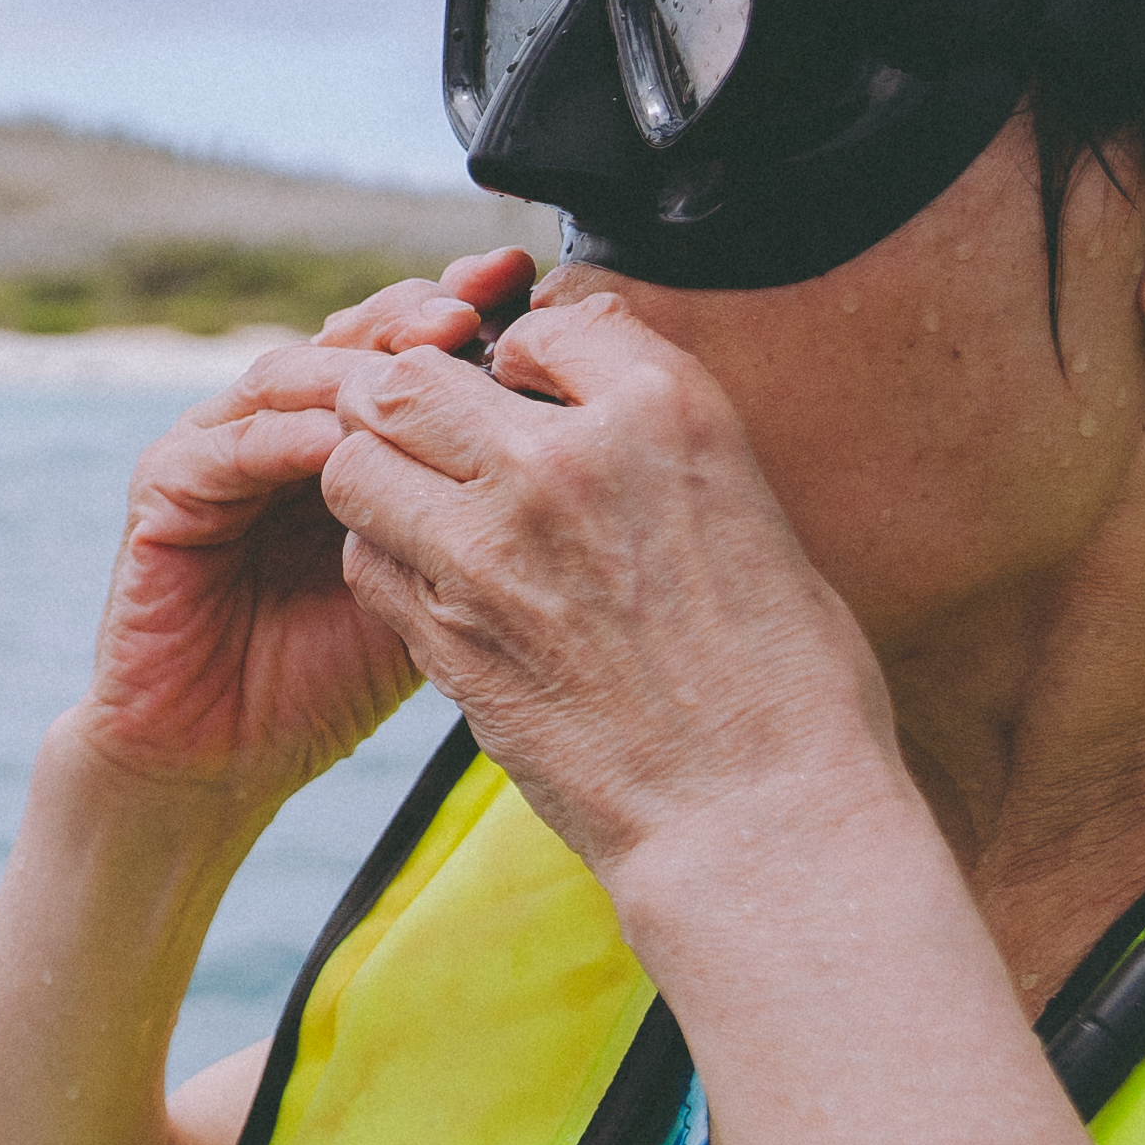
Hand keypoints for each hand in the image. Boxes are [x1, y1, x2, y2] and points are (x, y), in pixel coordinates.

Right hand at [74, 252, 532, 807]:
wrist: (220, 759)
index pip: (407, 348)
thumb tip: (587, 446)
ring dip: (361, 364)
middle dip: (418, 316)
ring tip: (431, 355)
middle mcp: (281, 429)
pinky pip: (231, 446)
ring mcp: (216, 450)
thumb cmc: (331, 682)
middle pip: (352, 336)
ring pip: (293, 372)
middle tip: (481, 307)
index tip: (534, 290)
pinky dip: (289, 436)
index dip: (467, 313)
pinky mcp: (165, 493)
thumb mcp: (436, 587)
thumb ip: (481, 514)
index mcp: (348, 440)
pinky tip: (349, 439)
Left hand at [318, 283, 898, 877]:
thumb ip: (660, 429)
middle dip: (415, 398)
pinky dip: (384, 557)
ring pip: (357, 459)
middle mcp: (562, 463)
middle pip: (414, 376)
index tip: (532, 390)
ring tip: (427, 508)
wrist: (758, 821)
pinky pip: (367, 557)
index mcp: (665, 413)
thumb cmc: (786, 678)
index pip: (543, 323)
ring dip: (379, 473)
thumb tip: (595, 363)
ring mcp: (489, 550)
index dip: (525, 353)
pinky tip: (436, 582)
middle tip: (441, 440)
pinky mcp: (446, 635)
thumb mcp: (753, 509)